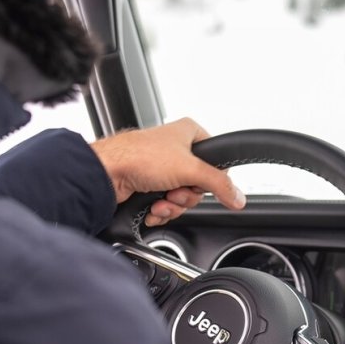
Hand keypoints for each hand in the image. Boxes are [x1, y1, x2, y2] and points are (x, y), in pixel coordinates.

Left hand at [90, 118, 245, 225]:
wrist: (106, 172)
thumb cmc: (138, 156)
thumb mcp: (189, 169)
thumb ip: (219, 184)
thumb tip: (238, 197)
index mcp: (189, 133)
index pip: (216, 162)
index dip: (210, 179)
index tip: (199, 184)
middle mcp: (175, 149)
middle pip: (199, 185)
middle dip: (185, 196)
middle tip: (174, 191)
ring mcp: (161, 168)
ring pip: (182, 197)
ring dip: (172, 206)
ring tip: (160, 200)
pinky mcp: (148, 185)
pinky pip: (166, 204)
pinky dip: (160, 210)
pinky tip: (151, 206)